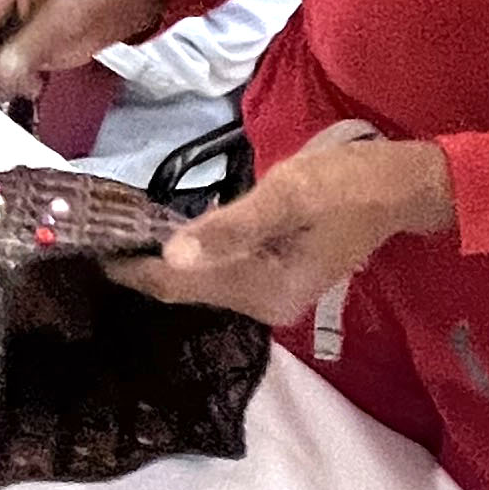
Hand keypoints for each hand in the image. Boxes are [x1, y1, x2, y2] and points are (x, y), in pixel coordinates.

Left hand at [111, 131, 455, 327]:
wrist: (400, 186)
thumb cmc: (348, 184)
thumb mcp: (288, 194)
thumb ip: (230, 226)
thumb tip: (172, 255)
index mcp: (267, 291)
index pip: (180, 285)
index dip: (132, 268)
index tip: (87, 245)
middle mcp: (266, 306)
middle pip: (186, 289)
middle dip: (142, 264)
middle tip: (94, 231)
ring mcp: (271, 295)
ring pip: (200, 281)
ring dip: (163, 260)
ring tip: (118, 230)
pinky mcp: (275, 278)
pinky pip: (218, 272)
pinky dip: (191, 254)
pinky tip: (165, 233)